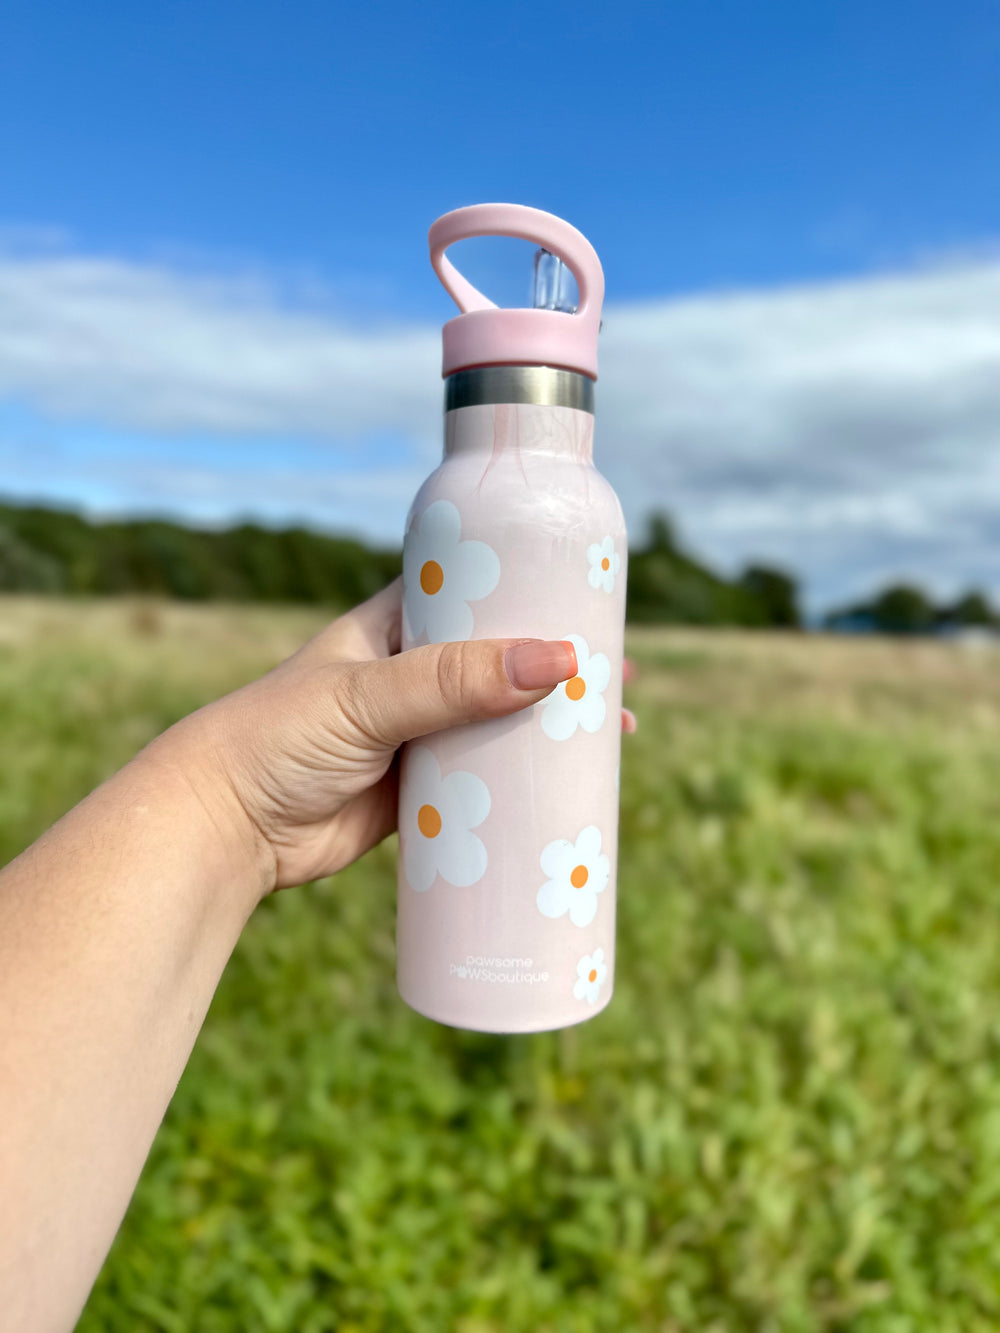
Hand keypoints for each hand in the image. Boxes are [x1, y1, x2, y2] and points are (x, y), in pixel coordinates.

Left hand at [161, 579, 581, 896]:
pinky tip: (566, 793)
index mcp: (394, 627)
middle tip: (622, 676)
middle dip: (557, 670)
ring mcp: (416, 736)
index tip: (593, 602)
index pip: (475, 593)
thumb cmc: (277, 737)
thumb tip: (557, 660)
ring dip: (548, 730)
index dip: (533, 595)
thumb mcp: (368, 696)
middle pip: (499, 664)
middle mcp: (410, 677)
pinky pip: (483, 786)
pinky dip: (521, 788)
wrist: (224, 827)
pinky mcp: (417, 795)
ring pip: (497, 726)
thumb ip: (453, 680)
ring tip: (612, 734)